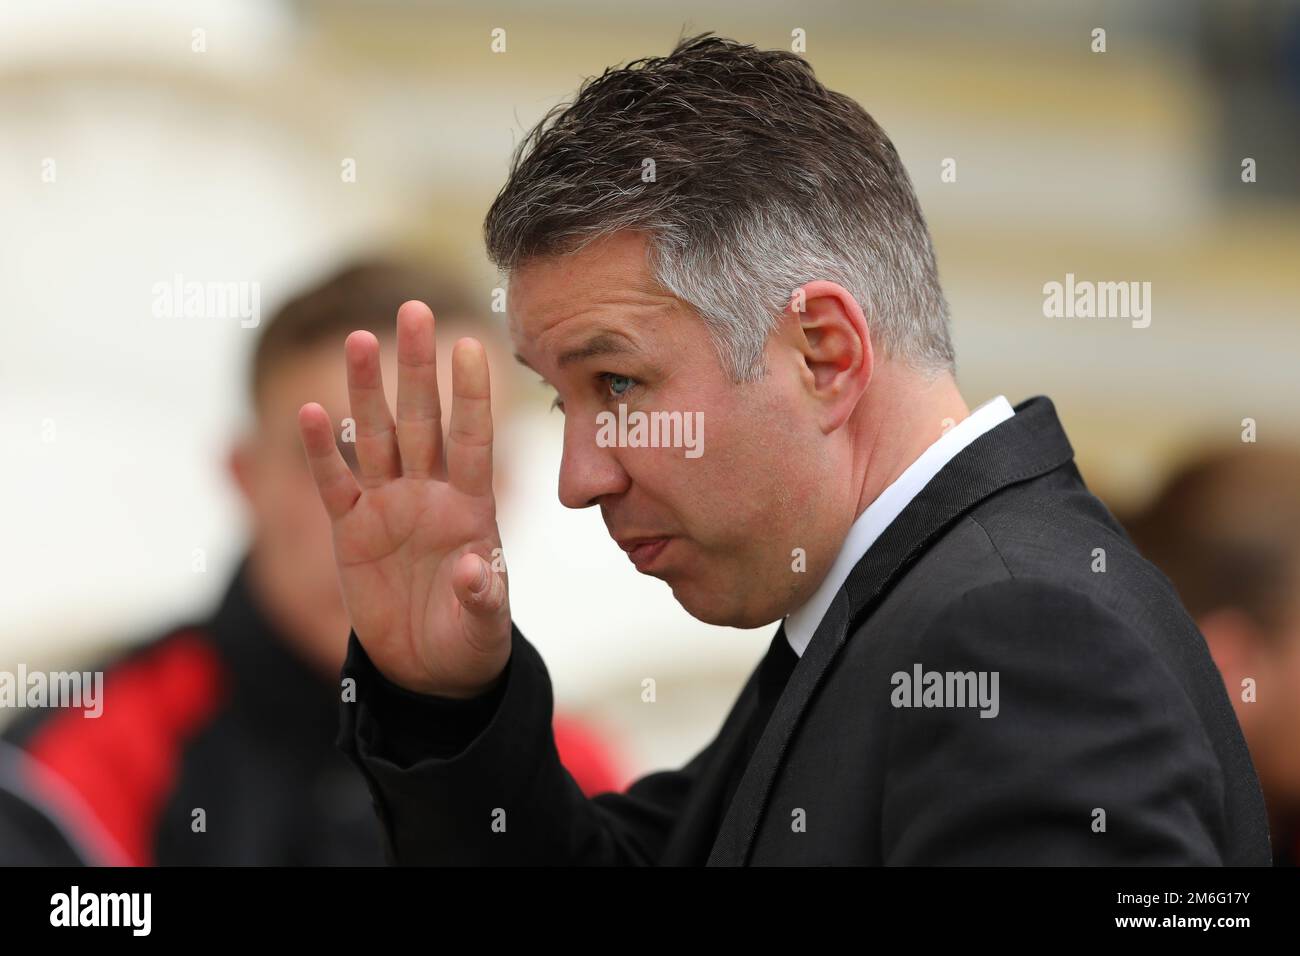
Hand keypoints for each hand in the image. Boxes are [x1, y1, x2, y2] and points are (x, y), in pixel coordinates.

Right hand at [297, 300, 510, 697]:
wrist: (428, 669)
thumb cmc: (469, 641)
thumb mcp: (482, 626)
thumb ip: (482, 596)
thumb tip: (474, 569)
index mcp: (471, 508)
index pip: (474, 440)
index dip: (471, 396)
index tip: (473, 344)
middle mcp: (430, 494)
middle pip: (422, 421)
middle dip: (417, 368)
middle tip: (413, 311)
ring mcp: (388, 507)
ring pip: (377, 437)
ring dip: (367, 391)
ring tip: (361, 339)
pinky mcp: (350, 530)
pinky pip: (333, 483)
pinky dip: (321, 451)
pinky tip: (312, 411)